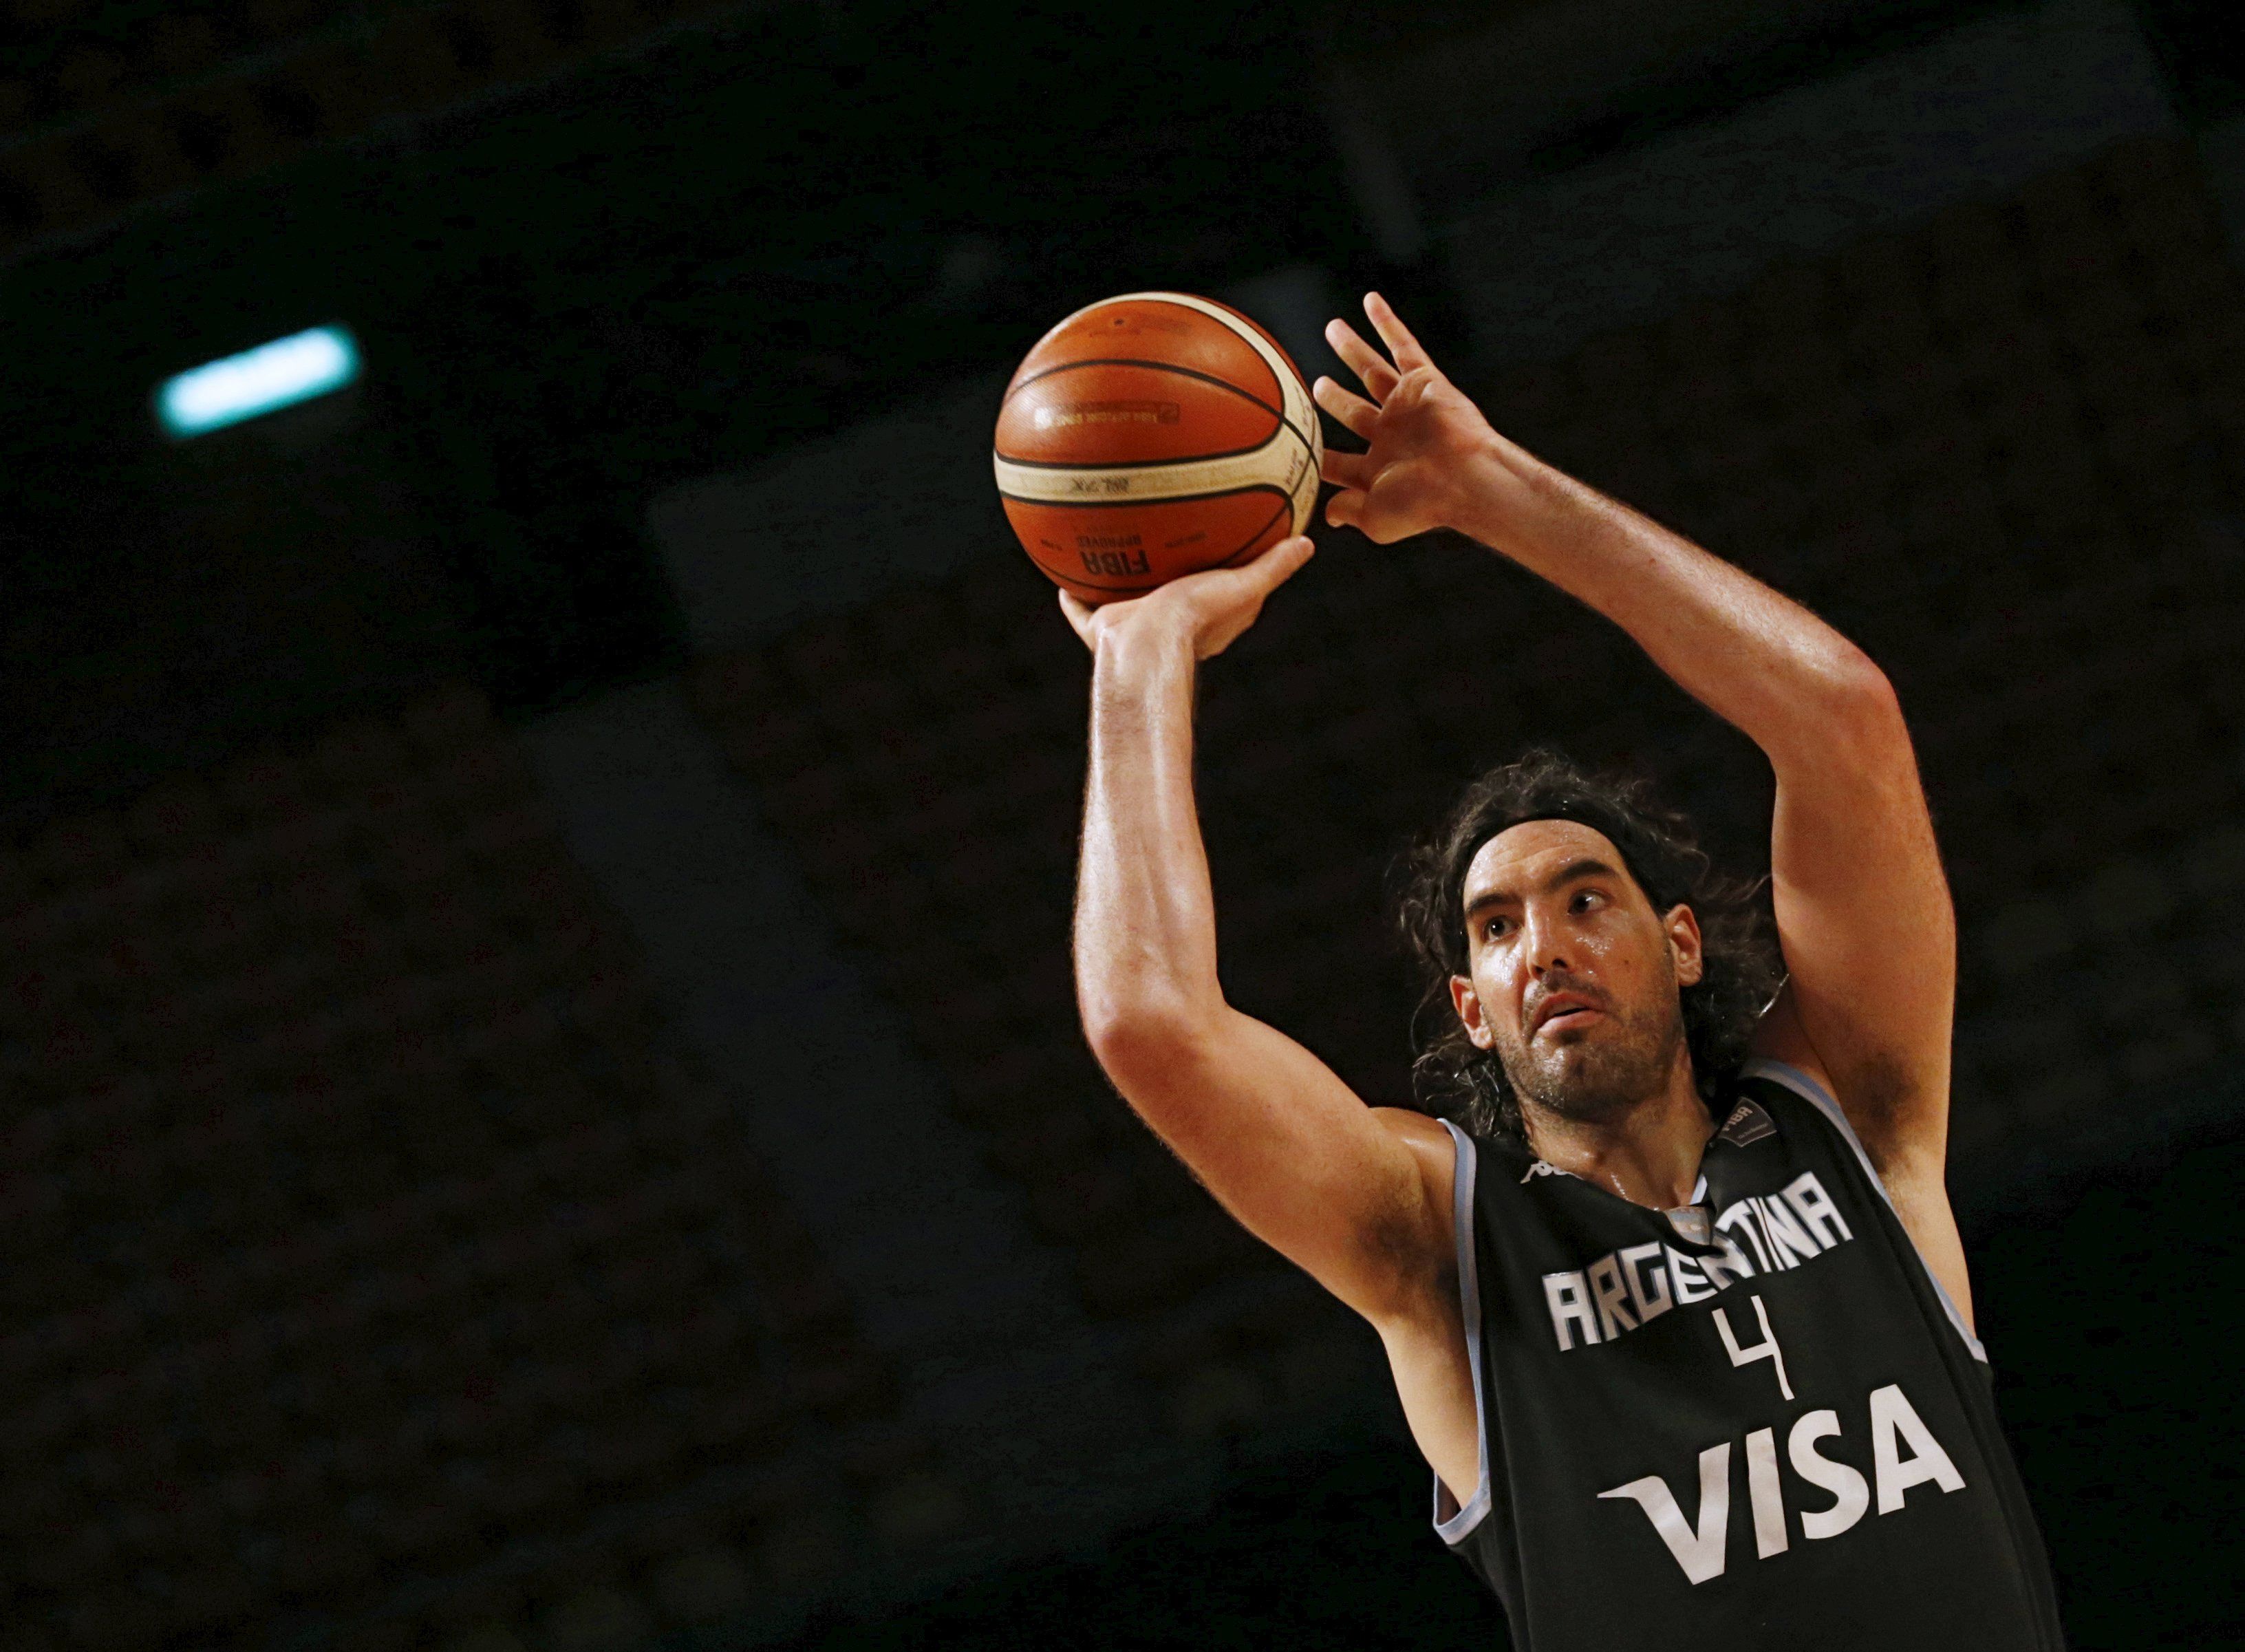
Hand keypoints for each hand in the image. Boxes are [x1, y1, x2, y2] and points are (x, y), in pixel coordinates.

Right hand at [1058, 536, 1314, 661]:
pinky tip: (1062, 570)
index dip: (1220, 573)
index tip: (1219, 546)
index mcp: (1204, 618)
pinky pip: (1081, 607)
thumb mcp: (1244, 587)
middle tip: (1161, 541)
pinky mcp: (1101, 627)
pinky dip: (1073, 594)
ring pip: (1122, 597)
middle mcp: (1166, 622)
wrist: (1147, 645)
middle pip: (1165, 592)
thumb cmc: (1198, 621)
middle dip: (1163, 572)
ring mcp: (1132, 625)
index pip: (1216, 593)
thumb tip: (1307, 543)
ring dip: (1116, 579)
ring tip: (1108, 546)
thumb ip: (1273, 567)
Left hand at [1315, 293, 1501, 543]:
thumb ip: (1348, 512)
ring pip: (1372, 371)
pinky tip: (1370, 302)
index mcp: (1376, 469)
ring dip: (1352, 350)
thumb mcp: (1375, 519)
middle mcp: (1390, 435)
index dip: (1316, 456)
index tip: (1291, 447)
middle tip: (1315, 386)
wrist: (1465, 479)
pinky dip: (1387, 323)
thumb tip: (1328, 515)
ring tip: (1333, 329)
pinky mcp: (1425, 383)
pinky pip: (1403, 346)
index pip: (1338, 461)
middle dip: (1332, 398)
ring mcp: (1406, 406)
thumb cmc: (1423, 504)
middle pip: (1352, 409)